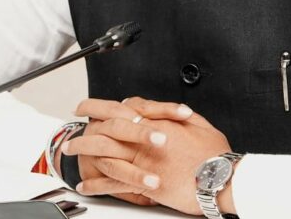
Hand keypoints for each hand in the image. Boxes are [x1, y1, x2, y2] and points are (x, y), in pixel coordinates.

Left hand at [67, 97, 234, 215]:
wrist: (220, 178)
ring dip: (83, 153)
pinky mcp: (143, 183)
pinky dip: (96, 184)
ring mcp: (142, 161)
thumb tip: (167, 109)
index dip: (102, 106)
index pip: (124, 108)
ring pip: (104, 153)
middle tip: (73, 128)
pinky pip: (112, 183)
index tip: (90, 107)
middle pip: (107, 128)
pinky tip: (86, 185)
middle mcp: (145, 140)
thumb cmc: (215, 155)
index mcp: (158, 123)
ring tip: (70, 153)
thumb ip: (179, 115)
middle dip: (86, 128)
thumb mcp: (201, 125)